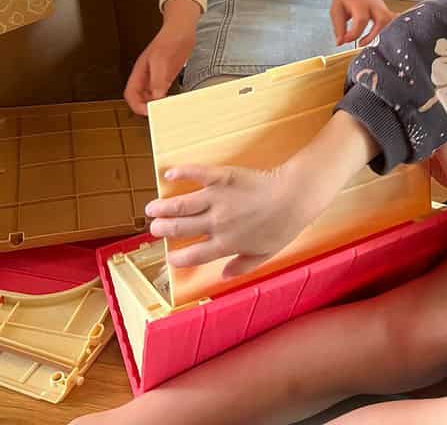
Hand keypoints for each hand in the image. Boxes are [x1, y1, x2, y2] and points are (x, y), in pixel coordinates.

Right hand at [124, 0, 200, 114]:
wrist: (182, 30)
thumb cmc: (168, 40)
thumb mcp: (161, 61)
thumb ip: (158, 79)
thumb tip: (157, 97)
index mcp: (139, 72)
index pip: (131, 94)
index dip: (136, 105)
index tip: (147, 112)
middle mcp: (147, 76)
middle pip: (140, 97)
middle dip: (146, 107)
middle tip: (158, 114)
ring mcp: (157, 76)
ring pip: (152, 96)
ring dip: (157, 104)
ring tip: (166, 110)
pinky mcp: (168, 75)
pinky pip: (164, 91)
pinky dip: (167, 98)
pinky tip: (173, 101)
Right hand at [146, 110, 377, 276]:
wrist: (294, 196)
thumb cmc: (284, 225)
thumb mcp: (266, 254)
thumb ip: (243, 266)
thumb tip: (222, 275)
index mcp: (226, 244)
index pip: (194, 254)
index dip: (178, 258)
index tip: (169, 258)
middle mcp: (216, 223)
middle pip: (181, 229)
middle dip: (163, 230)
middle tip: (153, 228)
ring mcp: (217, 199)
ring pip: (181, 205)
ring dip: (163, 207)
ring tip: (151, 208)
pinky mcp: (223, 177)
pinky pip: (198, 174)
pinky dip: (182, 173)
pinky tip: (168, 173)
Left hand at [330, 0, 394, 46]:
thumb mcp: (337, 9)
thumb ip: (339, 27)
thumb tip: (340, 42)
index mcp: (360, 3)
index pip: (361, 20)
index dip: (354, 34)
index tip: (346, 39)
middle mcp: (374, 5)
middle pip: (382, 20)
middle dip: (372, 35)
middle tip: (361, 43)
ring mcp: (382, 7)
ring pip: (390, 21)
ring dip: (382, 33)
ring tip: (370, 41)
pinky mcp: (386, 11)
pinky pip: (393, 21)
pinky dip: (391, 29)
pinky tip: (386, 36)